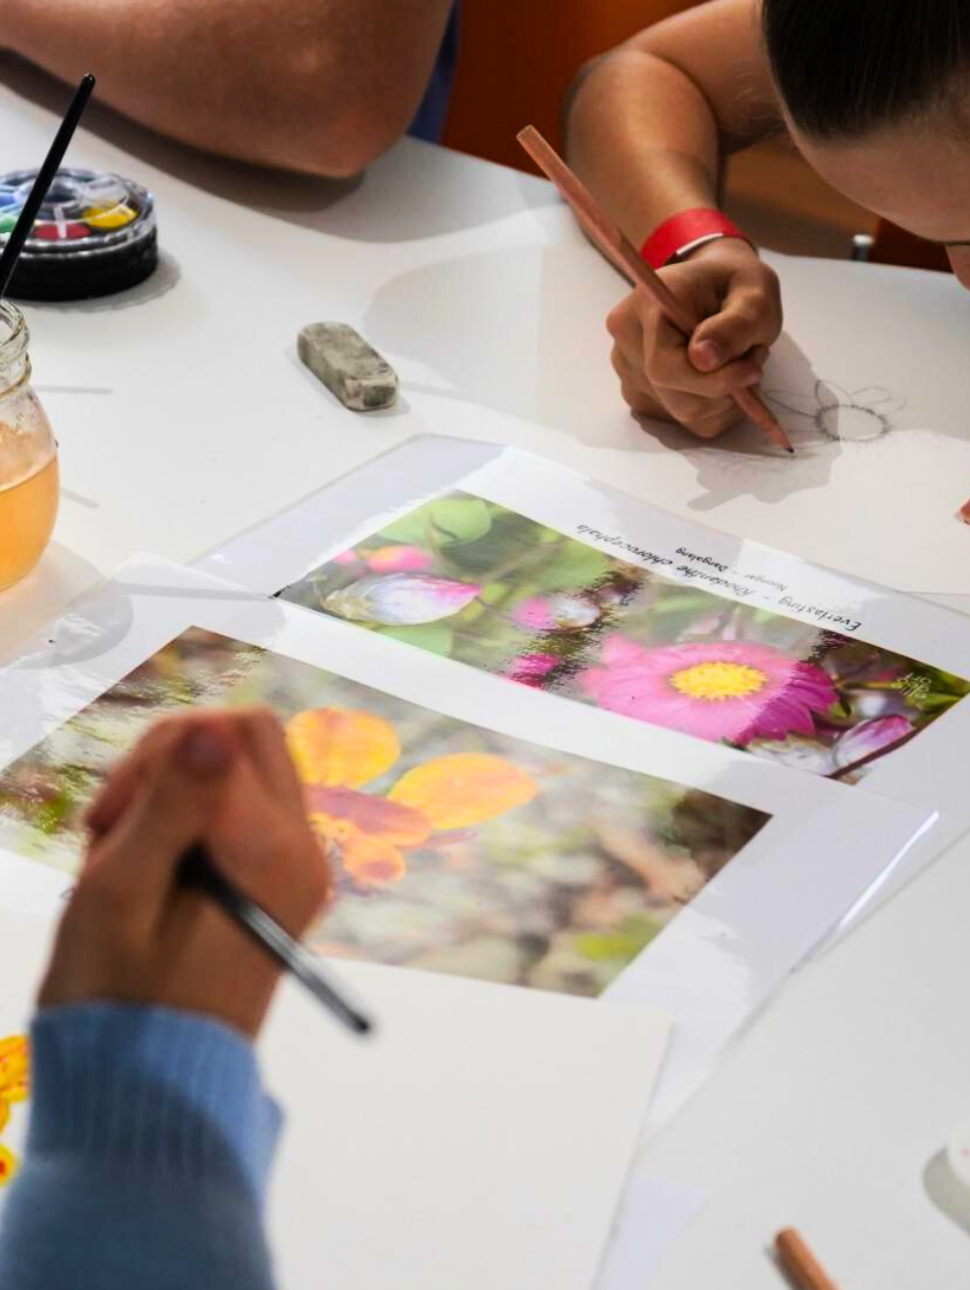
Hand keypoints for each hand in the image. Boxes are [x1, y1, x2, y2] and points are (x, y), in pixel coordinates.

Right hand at [39, 709, 331, 1038]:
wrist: (153, 1089)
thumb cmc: (118, 1001)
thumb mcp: (121, 896)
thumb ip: (169, 807)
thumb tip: (210, 733)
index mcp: (271, 854)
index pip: (221, 738)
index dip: (151, 762)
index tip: (103, 824)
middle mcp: (304, 852)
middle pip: (249, 738)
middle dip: (173, 759)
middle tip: (115, 824)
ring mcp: (299, 866)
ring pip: (244, 768)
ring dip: (178, 788)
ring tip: (125, 856)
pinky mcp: (281, 879)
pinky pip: (243, 809)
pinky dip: (192, 817)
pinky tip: (149, 868)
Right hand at [607, 238, 782, 437]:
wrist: (716, 283)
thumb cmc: (735, 284)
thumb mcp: (754, 296)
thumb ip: (733, 326)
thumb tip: (703, 359)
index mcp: (647, 305)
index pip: (664, 368)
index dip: (711, 381)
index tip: (752, 371)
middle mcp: (626, 339)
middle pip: (673, 397)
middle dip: (723, 390)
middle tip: (752, 361)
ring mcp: (628, 369)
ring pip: (681, 413)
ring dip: (721, 400)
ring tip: (737, 363)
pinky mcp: (641, 393)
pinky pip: (684, 420)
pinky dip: (713, 409)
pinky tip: (720, 378)